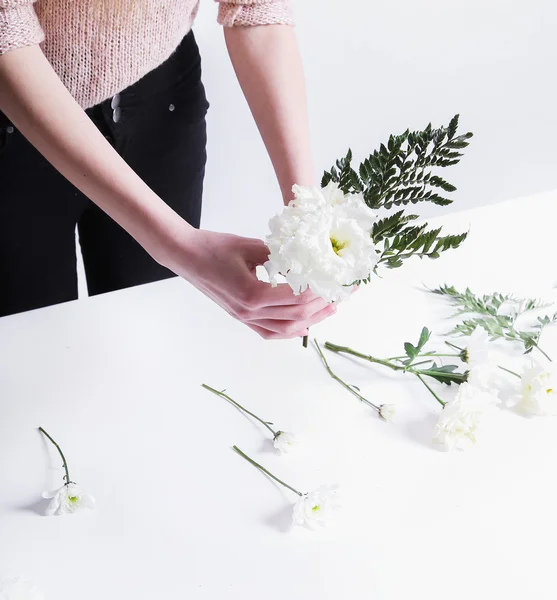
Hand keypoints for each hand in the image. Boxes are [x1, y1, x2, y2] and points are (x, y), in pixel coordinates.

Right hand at [166, 229, 335, 339]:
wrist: (185, 256)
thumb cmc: (214, 247)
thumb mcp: (252, 246)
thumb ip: (281, 256)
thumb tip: (308, 260)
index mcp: (252, 294)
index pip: (297, 299)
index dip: (320, 292)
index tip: (337, 283)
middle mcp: (249, 312)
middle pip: (295, 317)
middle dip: (322, 307)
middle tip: (341, 296)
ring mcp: (243, 318)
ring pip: (284, 330)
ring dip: (310, 321)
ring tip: (328, 310)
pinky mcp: (240, 317)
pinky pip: (268, 332)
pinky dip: (288, 331)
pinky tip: (303, 326)